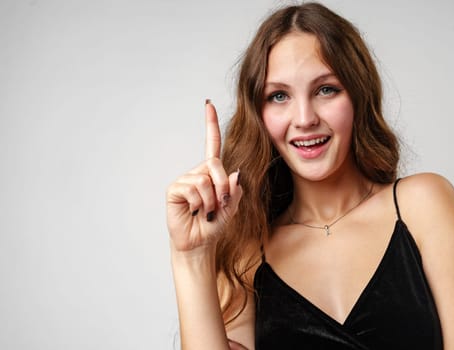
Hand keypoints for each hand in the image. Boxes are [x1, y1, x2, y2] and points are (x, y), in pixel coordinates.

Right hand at [166, 101, 241, 251]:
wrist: (200, 243)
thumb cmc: (215, 225)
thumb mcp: (232, 208)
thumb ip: (236, 190)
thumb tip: (235, 173)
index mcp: (212, 173)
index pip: (211, 144)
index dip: (210, 125)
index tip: (208, 105)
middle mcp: (198, 172)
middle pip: (214, 164)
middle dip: (223, 186)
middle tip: (221, 205)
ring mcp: (185, 180)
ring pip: (204, 179)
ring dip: (211, 200)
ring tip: (206, 212)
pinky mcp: (175, 189)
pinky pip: (192, 188)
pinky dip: (199, 203)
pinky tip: (195, 211)